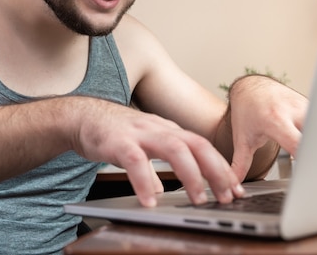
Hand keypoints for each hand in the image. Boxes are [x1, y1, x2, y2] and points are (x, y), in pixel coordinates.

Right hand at [71, 100, 244, 206]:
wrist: (81, 117)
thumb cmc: (113, 133)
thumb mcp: (142, 145)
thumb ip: (157, 165)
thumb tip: (167, 188)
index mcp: (167, 130)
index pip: (202, 146)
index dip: (221, 166)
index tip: (235, 189)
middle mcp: (158, 128)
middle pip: (196, 144)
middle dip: (215, 171)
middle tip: (225, 196)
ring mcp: (139, 133)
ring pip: (173, 148)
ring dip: (190, 175)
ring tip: (197, 199)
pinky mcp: (117, 142)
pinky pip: (135, 161)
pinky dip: (144, 182)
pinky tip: (150, 200)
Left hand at [223, 75, 306, 181]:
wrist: (251, 87)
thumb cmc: (246, 111)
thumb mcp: (242, 139)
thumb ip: (241, 164)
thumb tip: (234, 185)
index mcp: (274, 120)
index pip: (298, 142)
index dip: (306, 159)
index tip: (310, 173)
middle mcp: (292, 111)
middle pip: (316, 135)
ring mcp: (304, 106)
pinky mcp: (312, 105)